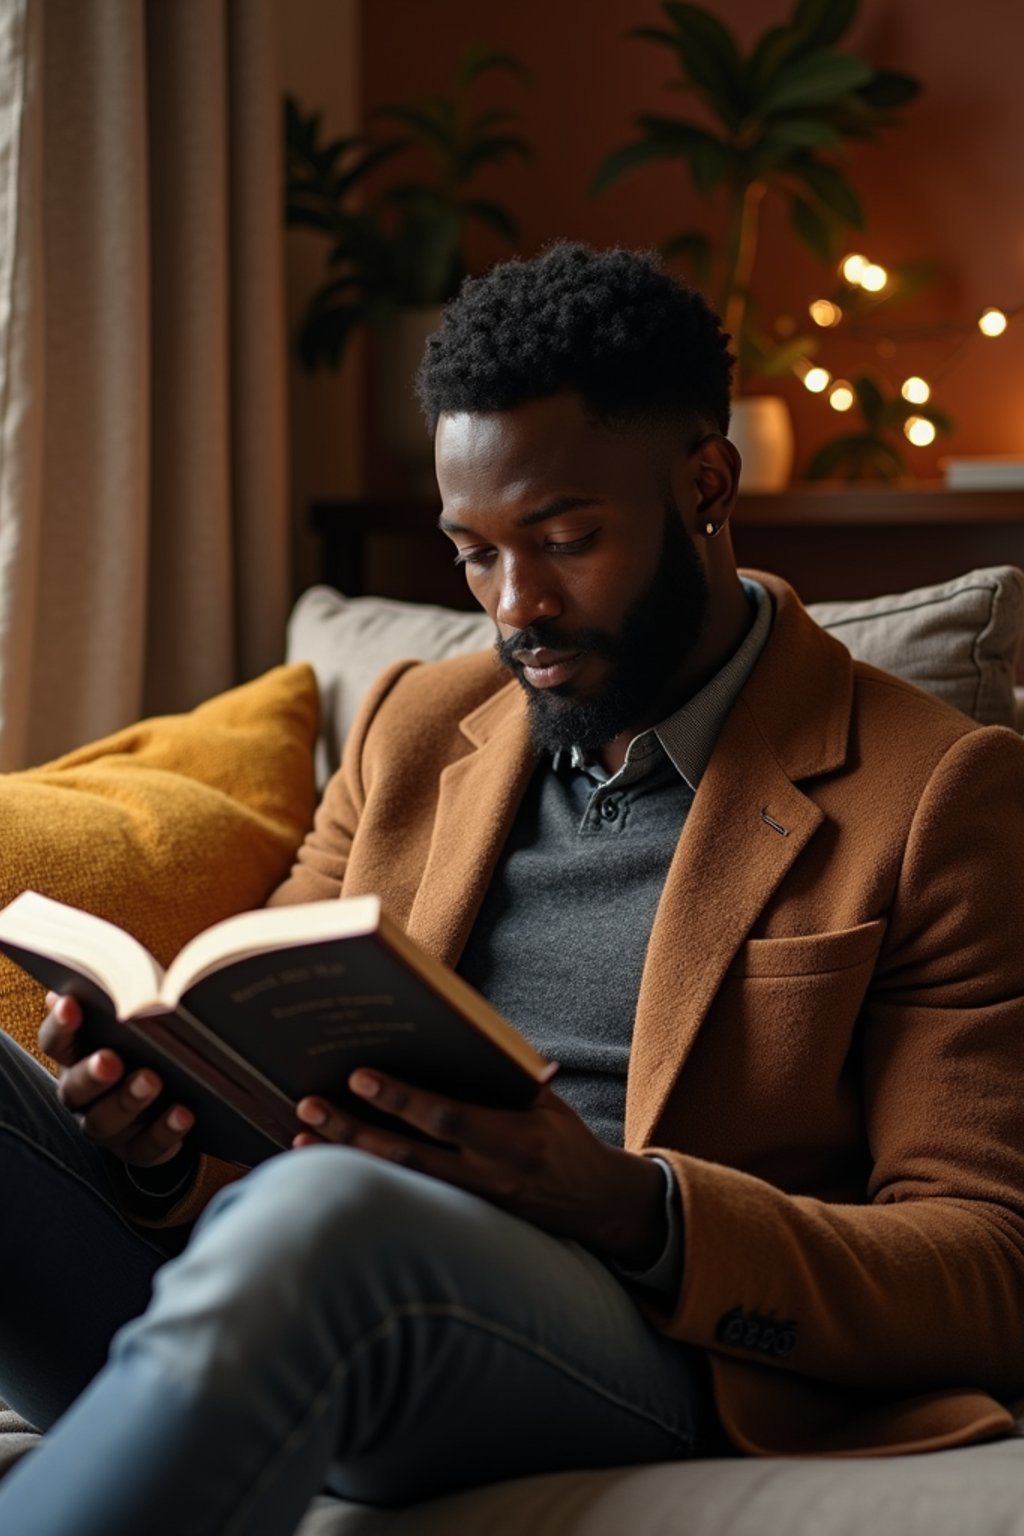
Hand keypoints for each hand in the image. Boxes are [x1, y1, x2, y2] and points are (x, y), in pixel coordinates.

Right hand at [40, 992, 195, 1168]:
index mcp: (76, 1057)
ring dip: (129, 1100)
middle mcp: (83, 1096)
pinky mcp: (139, 1150)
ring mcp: (109, 1127)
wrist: (167, 1097)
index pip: (56, 1041)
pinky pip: (148, 1147)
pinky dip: (166, 1131)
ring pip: (107, 1120)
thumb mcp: (131, 1022)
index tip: (71, 1003)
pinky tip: (184, 1113)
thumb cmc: (144, 1045)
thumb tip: (96, 974)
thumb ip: (113, 1002)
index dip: (61, 1024)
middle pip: (75, 1089)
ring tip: (153, 1080)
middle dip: (92, 1074)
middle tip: (111, 1059)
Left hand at [294, 1071, 667, 1266]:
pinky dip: (365, 1178)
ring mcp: (474, 1208)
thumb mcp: (542, 1103)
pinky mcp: (463, 1225)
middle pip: (409, 1156)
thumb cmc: (565, 1139)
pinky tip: (330, 1163)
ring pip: (398, 1183)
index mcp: (516, 1141)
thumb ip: (498, 1078)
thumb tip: (443, 1040)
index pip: (449, 1118)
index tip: (359, 1075)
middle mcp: (492, 1179)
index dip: (402, 1099)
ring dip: (347, 1156)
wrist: (600, 1207)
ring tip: (301, 1131)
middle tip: (308, 1102)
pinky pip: (404, 1199)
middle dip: (354, 1130)